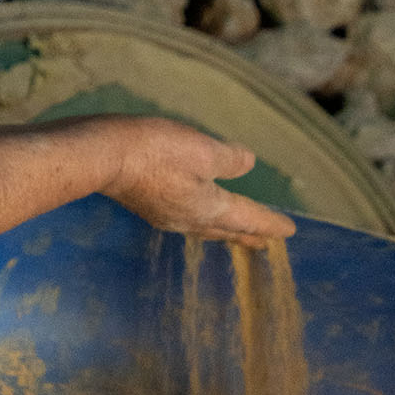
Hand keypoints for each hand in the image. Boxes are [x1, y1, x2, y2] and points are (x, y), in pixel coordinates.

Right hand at [103, 116, 295, 247]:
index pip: (248, 218)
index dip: (270, 223)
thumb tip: (249, 164)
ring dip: (224, 232)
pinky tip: (193, 213)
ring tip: (233, 233)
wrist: (104, 157)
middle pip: (227, 230)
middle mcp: (190, 219)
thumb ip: (230, 159)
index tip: (289, 232)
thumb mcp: (203, 150)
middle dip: (247, 236)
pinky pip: (187, 221)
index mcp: (210, 207)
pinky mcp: (149, 206)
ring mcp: (167, 216)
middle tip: (264, 244)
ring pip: (205, 229)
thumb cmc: (157, 152)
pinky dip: (202, 222)